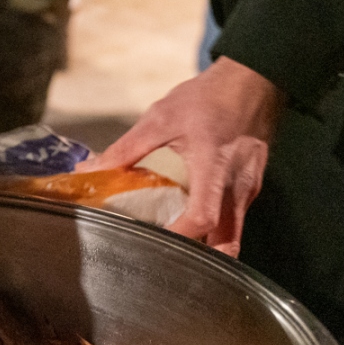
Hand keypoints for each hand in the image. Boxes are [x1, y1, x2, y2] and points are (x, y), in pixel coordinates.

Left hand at [87, 58, 283, 255]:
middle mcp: (237, 186)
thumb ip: (126, 149)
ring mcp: (249, 189)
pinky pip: (237, 219)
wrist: (254, 80)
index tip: (156, 248)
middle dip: (203, 261)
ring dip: (210, 248)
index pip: (203, 218)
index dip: (181, 239)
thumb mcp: (161, 118)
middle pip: (227, 241)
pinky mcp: (252, 187)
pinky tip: (191, 224)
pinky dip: (217, 230)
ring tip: (177, 250)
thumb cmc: (208, 97)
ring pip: (234, 234)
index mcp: (213, 168)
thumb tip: (90, 169)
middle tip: (168, 264)